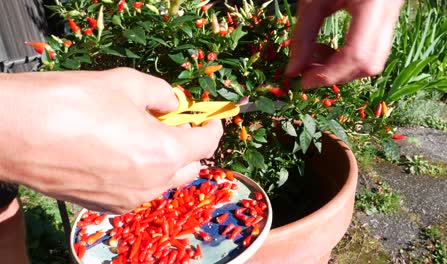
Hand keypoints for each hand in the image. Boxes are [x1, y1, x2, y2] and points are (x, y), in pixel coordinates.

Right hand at [0, 68, 222, 212]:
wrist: (14, 132)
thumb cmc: (72, 102)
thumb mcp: (126, 83)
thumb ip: (162, 94)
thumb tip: (174, 103)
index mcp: (163, 152)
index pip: (207, 144)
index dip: (212, 126)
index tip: (208, 117)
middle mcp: (151, 183)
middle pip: (190, 167)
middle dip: (188, 145)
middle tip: (171, 123)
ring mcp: (128, 199)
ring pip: (163, 181)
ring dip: (163, 160)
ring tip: (138, 135)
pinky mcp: (105, 206)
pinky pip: (137, 189)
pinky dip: (139, 173)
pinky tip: (116, 152)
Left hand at [286, 0, 403, 87]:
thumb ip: (302, 36)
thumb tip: (292, 72)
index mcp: (373, 3)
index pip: (356, 54)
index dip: (329, 74)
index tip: (303, 82)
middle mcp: (390, 11)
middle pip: (369, 63)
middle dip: (336, 74)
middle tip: (307, 72)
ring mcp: (393, 16)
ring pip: (373, 61)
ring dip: (341, 68)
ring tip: (314, 56)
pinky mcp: (388, 20)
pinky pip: (372, 51)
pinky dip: (346, 58)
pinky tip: (326, 48)